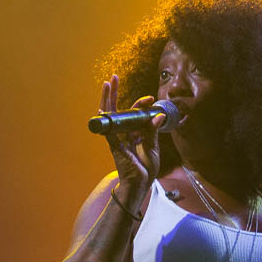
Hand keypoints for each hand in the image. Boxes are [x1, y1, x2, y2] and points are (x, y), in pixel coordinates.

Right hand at [99, 74, 163, 203]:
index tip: (151, 99)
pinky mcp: (114, 145)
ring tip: (108, 83)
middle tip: (114, 77)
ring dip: (108, 99)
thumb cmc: (145, 169)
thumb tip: (159, 115)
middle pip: (118, 109)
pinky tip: (101, 107)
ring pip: (110, 115)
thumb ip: (153, 131)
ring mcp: (117, 138)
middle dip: (115, 93)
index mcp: (134, 132)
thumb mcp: (153, 147)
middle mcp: (124, 132)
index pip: (135, 113)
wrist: (140, 184)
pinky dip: (105, 118)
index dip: (141, 104)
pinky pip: (108, 129)